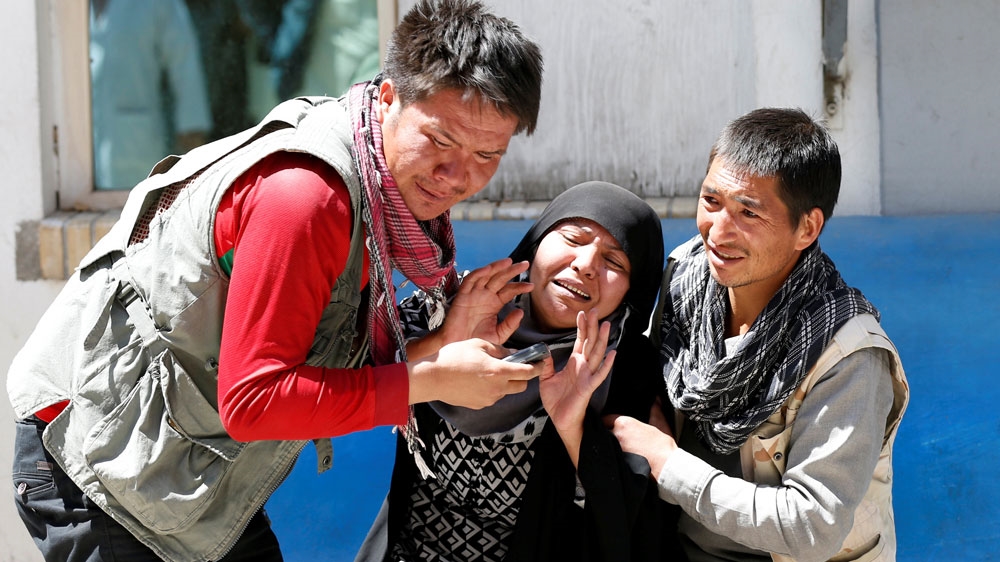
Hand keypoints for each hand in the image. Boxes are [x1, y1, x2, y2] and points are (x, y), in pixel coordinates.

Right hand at [407, 338, 548, 409]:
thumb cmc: (454, 357)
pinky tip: (478, 380)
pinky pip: (492, 397)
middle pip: (521, 386)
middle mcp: (497, 388)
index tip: (542, 362)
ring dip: (505, 383)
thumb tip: (513, 353)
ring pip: (506, 392)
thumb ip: (500, 350)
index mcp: (499, 371)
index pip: (528, 372)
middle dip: (522, 377)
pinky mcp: (479, 405)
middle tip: (515, 366)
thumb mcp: (479, 344)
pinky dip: (492, 389)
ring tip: (490, 371)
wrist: (432, 378)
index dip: (538, 367)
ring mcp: (488, 399)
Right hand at [438, 258, 532, 345]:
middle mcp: (485, 296)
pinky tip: (488, 269)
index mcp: (494, 304)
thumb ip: (510, 325)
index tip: (531, 286)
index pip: (509, 290)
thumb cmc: (476, 342)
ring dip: (497, 267)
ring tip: (509, 262)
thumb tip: (520, 311)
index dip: (519, 287)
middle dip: (512, 270)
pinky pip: (469, 281)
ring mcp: (474, 294)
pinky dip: (478, 273)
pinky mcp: (462, 296)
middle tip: (525, 264)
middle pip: (500, 279)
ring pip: (486, 276)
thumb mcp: (498, 335)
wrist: (458, 348)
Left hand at [539, 309, 614, 465]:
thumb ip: (547, 365)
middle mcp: (583, 367)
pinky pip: (599, 374)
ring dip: (601, 339)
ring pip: (596, 354)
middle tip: (594, 310)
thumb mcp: (546, 379)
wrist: (560, 420)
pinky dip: (607, 364)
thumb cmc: (556, 401)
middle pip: (590, 342)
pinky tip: (613, 353)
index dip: (581, 327)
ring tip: (606, 325)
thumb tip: (544, 352)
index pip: (580, 341)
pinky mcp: (589, 387)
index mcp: (574, 363)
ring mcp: (587, 376)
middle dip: (592, 326)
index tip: (582, 313)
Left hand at [604, 404, 676, 477]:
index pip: (606, 418)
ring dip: (611, 444)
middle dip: (610, 433)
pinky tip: (624, 456)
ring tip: (623, 447)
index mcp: (624, 423)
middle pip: (605, 431)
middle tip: (620, 436)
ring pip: (607, 444)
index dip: (609, 421)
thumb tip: (656, 401)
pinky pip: (612, 455)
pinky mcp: (617, 462)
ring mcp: (615, 449)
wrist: (666, 466)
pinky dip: (615, 455)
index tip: (612, 424)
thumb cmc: (663, 447)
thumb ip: (655, 410)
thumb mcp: (660, 424)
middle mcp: (616, 435)